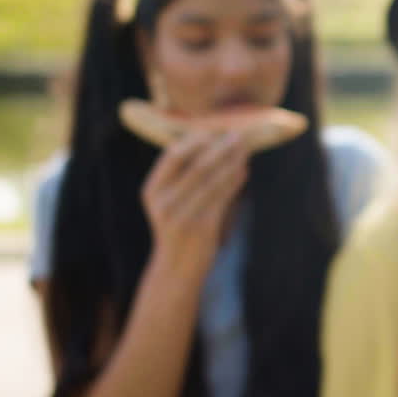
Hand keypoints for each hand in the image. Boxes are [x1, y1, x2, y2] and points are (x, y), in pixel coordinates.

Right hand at [141, 130, 249, 279]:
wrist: (176, 268)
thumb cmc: (178, 227)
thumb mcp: (170, 201)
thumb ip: (183, 176)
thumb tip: (213, 144)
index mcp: (152, 190)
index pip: (173, 155)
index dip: (196, 140)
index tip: (215, 128)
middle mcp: (163, 202)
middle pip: (197, 165)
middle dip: (220, 147)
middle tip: (238, 135)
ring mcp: (182, 215)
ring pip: (213, 180)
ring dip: (232, 162)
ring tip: (245, 149)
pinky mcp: (201, 227)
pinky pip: (222, 198)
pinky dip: (234, 182)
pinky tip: (244, 171)